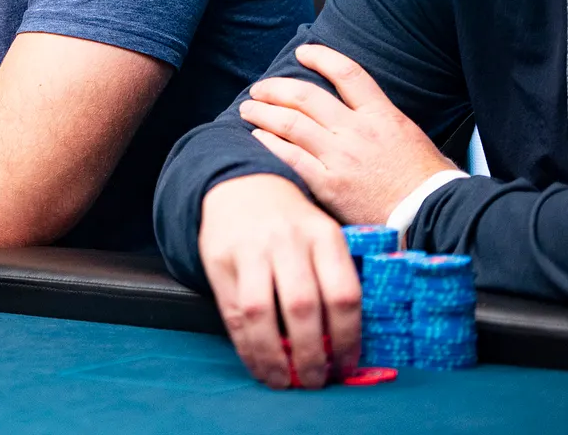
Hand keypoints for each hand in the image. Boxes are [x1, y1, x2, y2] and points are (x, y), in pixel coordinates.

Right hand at [199, 173, 361, 389]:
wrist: (240, 185)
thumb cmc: (291, 223)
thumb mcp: (322, 236)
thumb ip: (334, 280)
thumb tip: (344, 348)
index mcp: (323, 235)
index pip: (343, 295)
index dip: (348, 340)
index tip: (346, 367)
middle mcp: (287, 240)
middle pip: (303, 307)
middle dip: (311, 355)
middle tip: (316, 382)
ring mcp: (249, 249)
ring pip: (261, 313)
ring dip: (274, 357)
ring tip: (284, 381)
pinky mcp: (219, 260)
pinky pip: (233, 313)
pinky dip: (247, 347)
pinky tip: (259, 364)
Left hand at [239, 43, 455, 224]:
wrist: (432, 215)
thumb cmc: (427, 182)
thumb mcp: (412, 137)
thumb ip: (384, 121)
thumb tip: (368, 113)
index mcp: (382, 115)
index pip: (347, 73)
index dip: (321, 57)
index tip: (303, 52)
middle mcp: (357, 131)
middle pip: (305, 96)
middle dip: (275, 88)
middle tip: (259, 89)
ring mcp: (340, 157)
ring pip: (290, 123)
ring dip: (263, 112)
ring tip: (248, 109)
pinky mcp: (328, 184)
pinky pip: (289, 157)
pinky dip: (269, 143)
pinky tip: (257, 137)